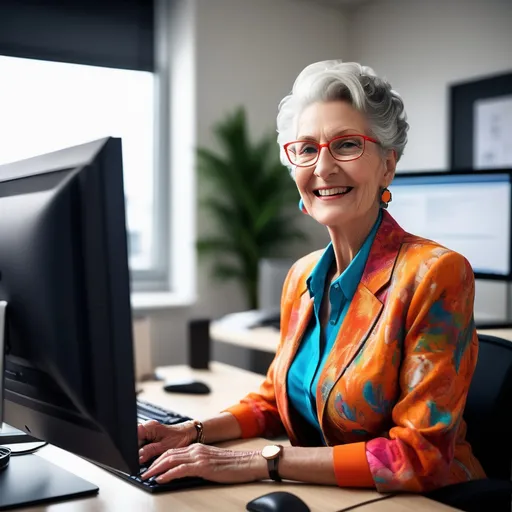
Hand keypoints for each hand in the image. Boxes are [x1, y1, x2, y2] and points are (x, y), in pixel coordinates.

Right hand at [138, 420, 195, 463]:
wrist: (189, 434)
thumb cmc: (180, 438)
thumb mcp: (164, 447)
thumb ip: (150, 451)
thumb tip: (138, 456)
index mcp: (150, 427)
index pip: (133, 435)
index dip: (131, 446)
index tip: (133, 456)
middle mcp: (148, 427)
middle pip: (134, 440)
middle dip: (135, 450)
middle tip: (142, 459)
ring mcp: (149, 431)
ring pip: (138, 443)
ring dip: (141, 451)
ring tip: (150, 454)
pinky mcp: (151, 436)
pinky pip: (143, 444)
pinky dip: (145, 450)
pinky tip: (151, 453)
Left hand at [141, 444, 266, 483]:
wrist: (247, 462)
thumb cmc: (231, 464)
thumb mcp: (210, 461)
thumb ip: (197, 463)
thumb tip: (182, 472)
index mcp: (197, 448)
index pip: (172, 451)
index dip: (158, 458)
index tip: (149, 466)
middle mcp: (196, 450)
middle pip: (168, 454)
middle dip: (153, 463)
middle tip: (143, 472)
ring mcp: (199, 457)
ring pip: (171, 460)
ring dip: (156, 468)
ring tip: (147, 475)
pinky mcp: (202, 466)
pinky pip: (180, 469)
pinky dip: (168, 474)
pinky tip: (161, 479)